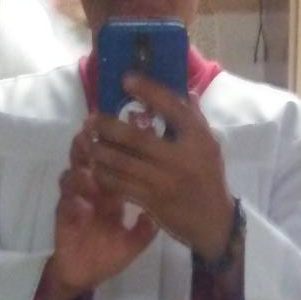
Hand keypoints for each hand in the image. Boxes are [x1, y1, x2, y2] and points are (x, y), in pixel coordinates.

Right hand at [40, 129, 156, 299]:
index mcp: (110, 194)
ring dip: (79, 173)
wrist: (82, 276)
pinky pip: (65, 206)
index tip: (125, 135)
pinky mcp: (62, 218)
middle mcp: (91, 193)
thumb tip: (158, 215)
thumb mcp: (132, 244)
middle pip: (87, 163)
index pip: (112, 166)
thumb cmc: (107, 256)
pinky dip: (72, 203)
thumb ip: (145, 230)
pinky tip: (82, 205)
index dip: (115, 151)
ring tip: (87, 171)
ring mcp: (75, 202)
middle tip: (92, 136)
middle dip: (88, 148)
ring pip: (72, 178)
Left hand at [85, 73, 234, 261]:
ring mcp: (164, 181)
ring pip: (123, 162)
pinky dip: (104, 175)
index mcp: (197, 139)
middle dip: (108, 126)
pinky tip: (95, 167)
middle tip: (91, 118)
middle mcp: (180, 158)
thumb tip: (185, 91)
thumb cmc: (209, 177)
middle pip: (136, 138)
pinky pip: (121, 185)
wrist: (212, 221)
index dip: (149, 91)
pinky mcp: (152, 201)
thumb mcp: (209, 146)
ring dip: (100, 150)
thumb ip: (194, 119)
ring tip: (87, 141)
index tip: (126, 79)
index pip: (172, 108)